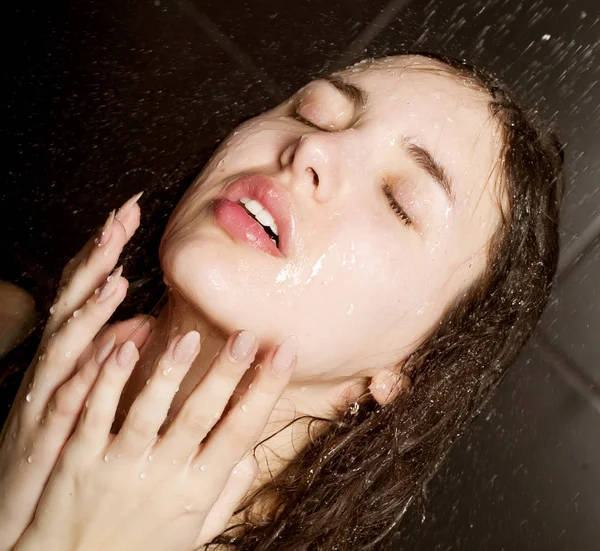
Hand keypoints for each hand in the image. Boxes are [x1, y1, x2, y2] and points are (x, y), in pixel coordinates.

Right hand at [0, 192, 144, 550]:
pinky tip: (108, 346)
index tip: (132, 213)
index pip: (86, 290)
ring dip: (89, 308)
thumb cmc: (61, 441)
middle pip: (74, 299)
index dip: (105, 249)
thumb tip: (146, 322)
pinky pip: (66, 396)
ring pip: (66, 342)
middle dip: (97, 255)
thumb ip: (112, 352)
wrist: (21, 507)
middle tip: (125, 215)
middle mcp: (53, 364)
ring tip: (117, 276)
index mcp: (68, 351)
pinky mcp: (44, 433)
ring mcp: (44, 395)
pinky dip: (85, 370)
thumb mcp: (88, 389)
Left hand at [14, 327, 297, 550]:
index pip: (241, 432)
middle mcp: (162, 478)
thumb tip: (251, 456)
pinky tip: (122, 348)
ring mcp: (119, 469)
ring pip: (148, 412)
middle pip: (200, 416)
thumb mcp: (196, 533)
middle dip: (226, 374)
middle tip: (245, 335)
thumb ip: (227, 495)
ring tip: (189, 337)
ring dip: (170, 373)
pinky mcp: (78, 462)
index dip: (266, 390)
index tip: (284, 353)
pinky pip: (94, 415)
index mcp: (197, 491)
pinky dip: (108, 381)